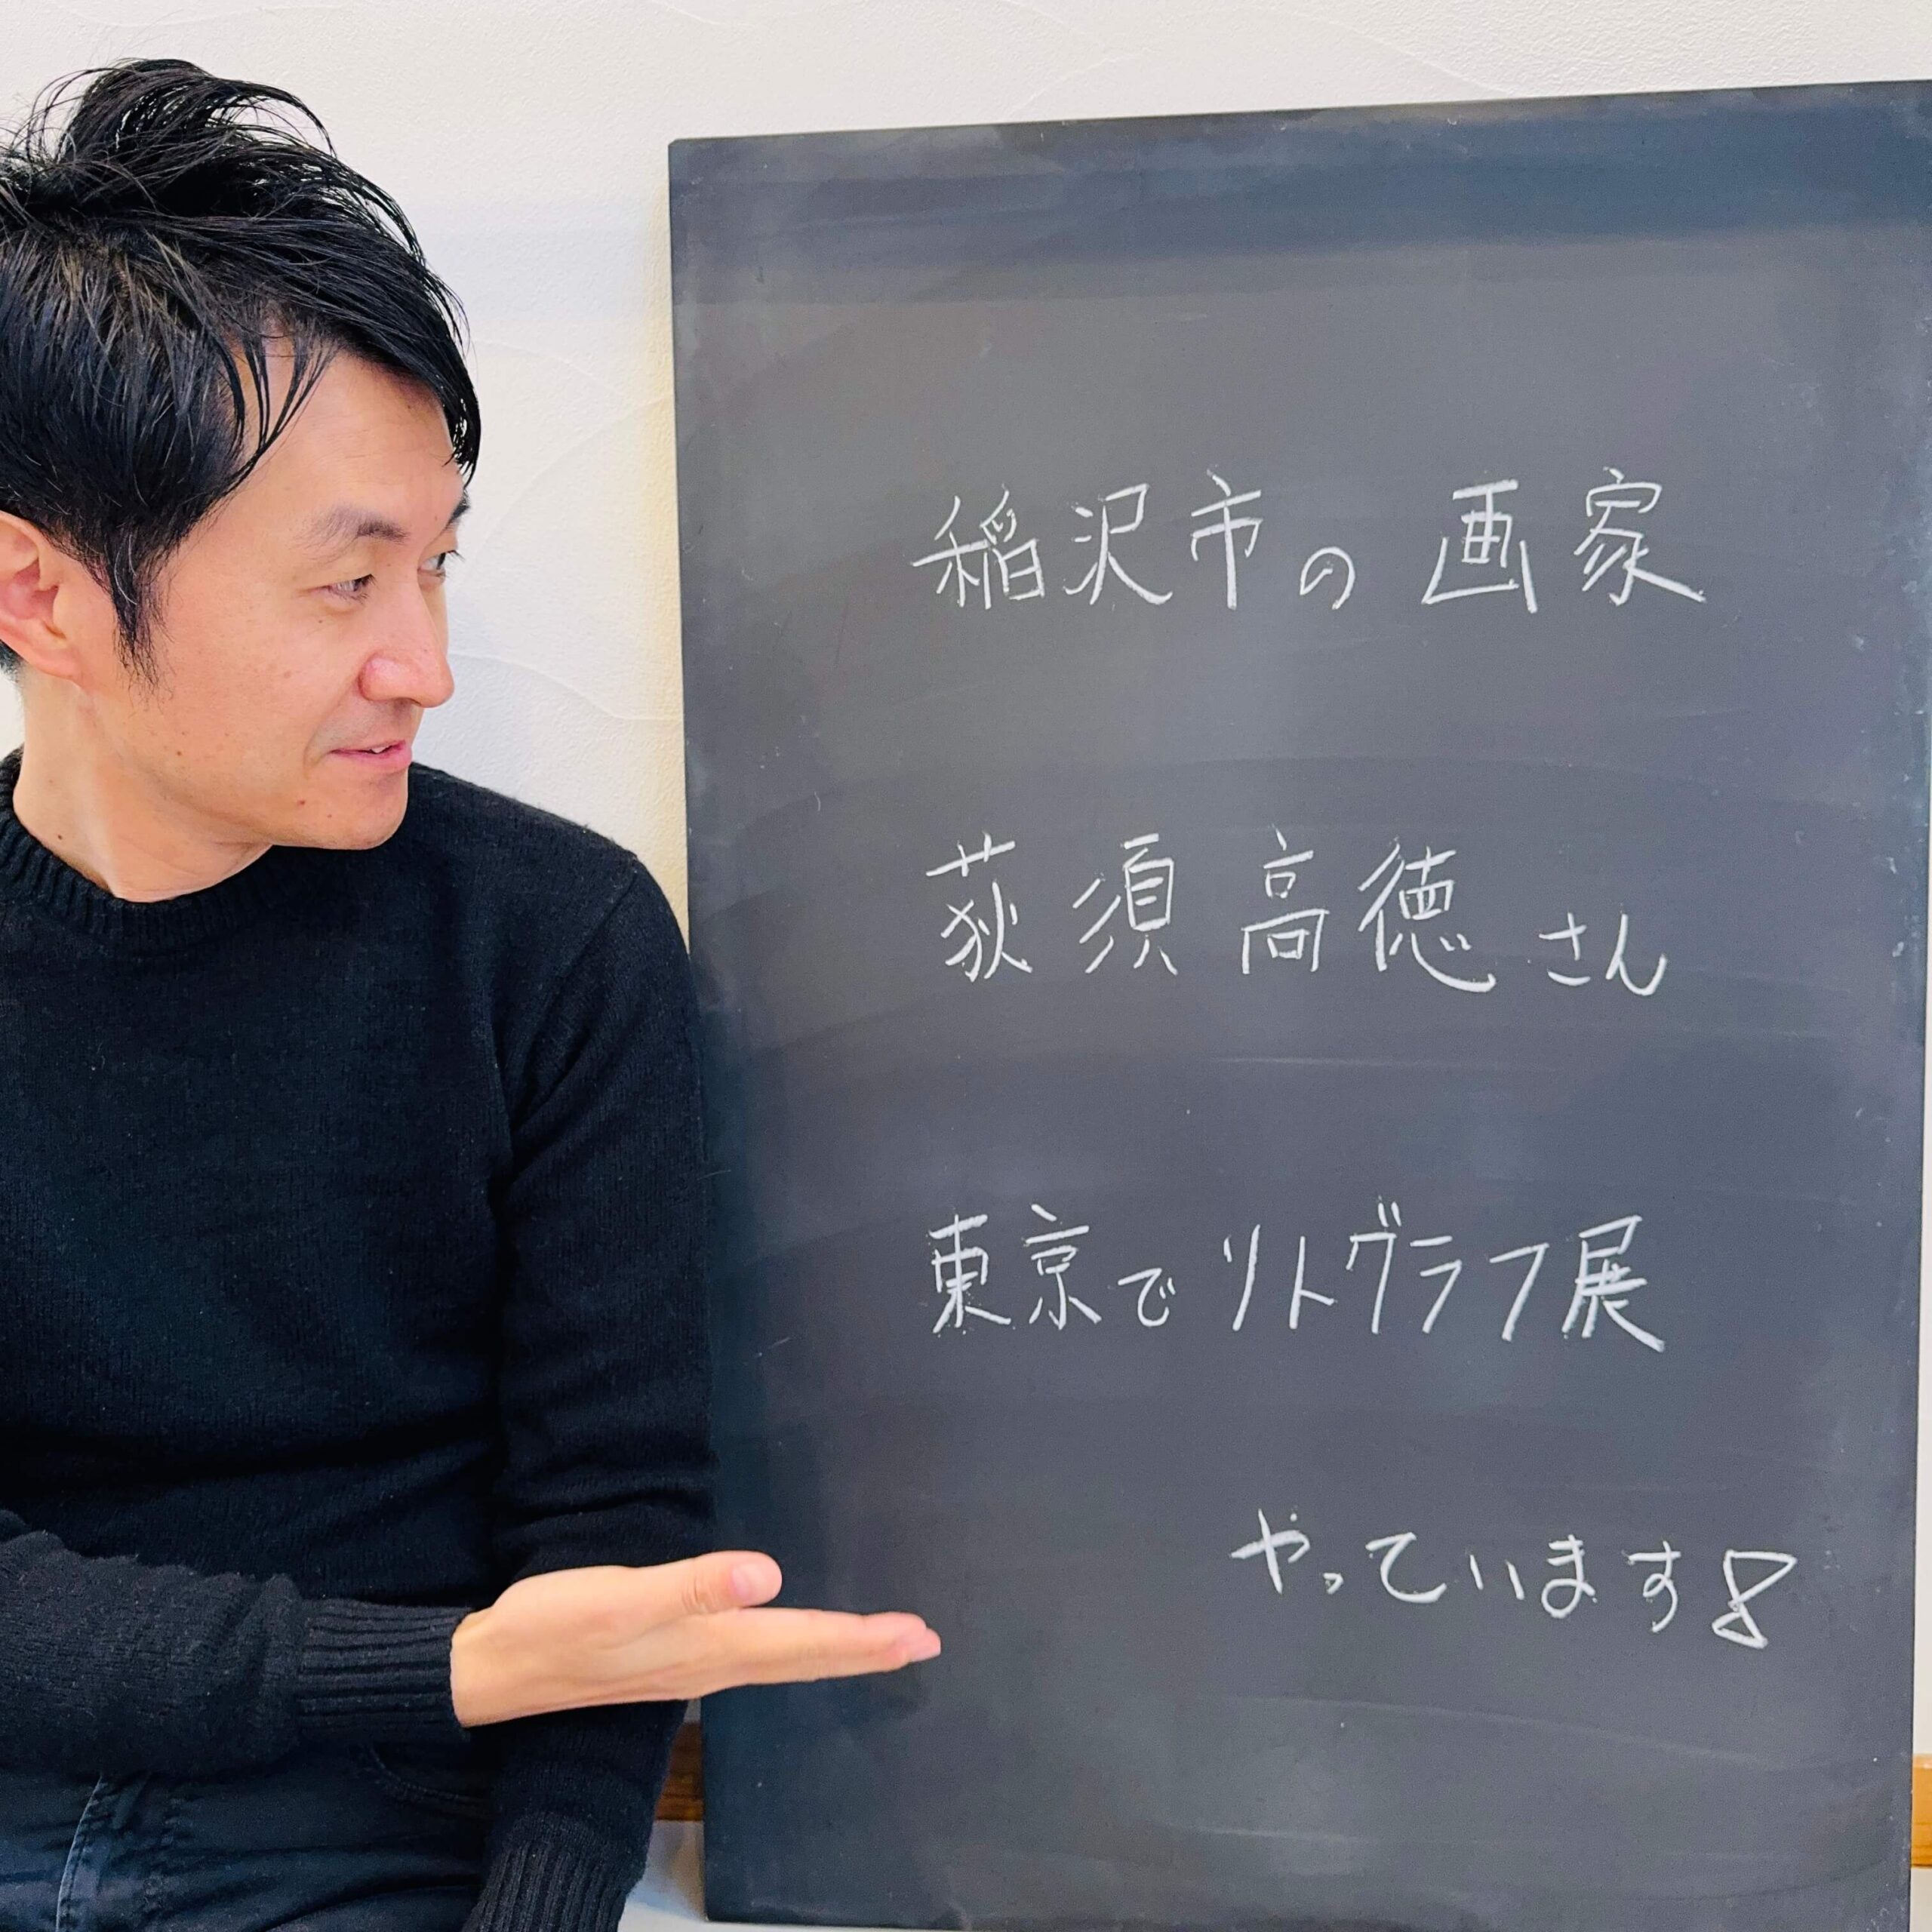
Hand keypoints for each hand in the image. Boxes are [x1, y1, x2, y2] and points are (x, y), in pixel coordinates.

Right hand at [447, 1550, 939, 1726]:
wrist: (497, 1668)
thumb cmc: (556, 1626)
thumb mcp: (619, 1598)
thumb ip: (692, 1586)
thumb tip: (767, 1574)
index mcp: (711, 1648)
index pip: (805, 1644)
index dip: (864, 1639)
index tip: (919, 1635)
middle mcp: (711, 1665)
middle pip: (804, 1659)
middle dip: (865, 1650)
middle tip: (923, 1642)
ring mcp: (691, 1667)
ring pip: (782, 1661)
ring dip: (834, 1651)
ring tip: (878, 1643)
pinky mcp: (670, 1658)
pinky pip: (753, 1657)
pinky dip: (790, 1649)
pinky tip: (787, 1640)